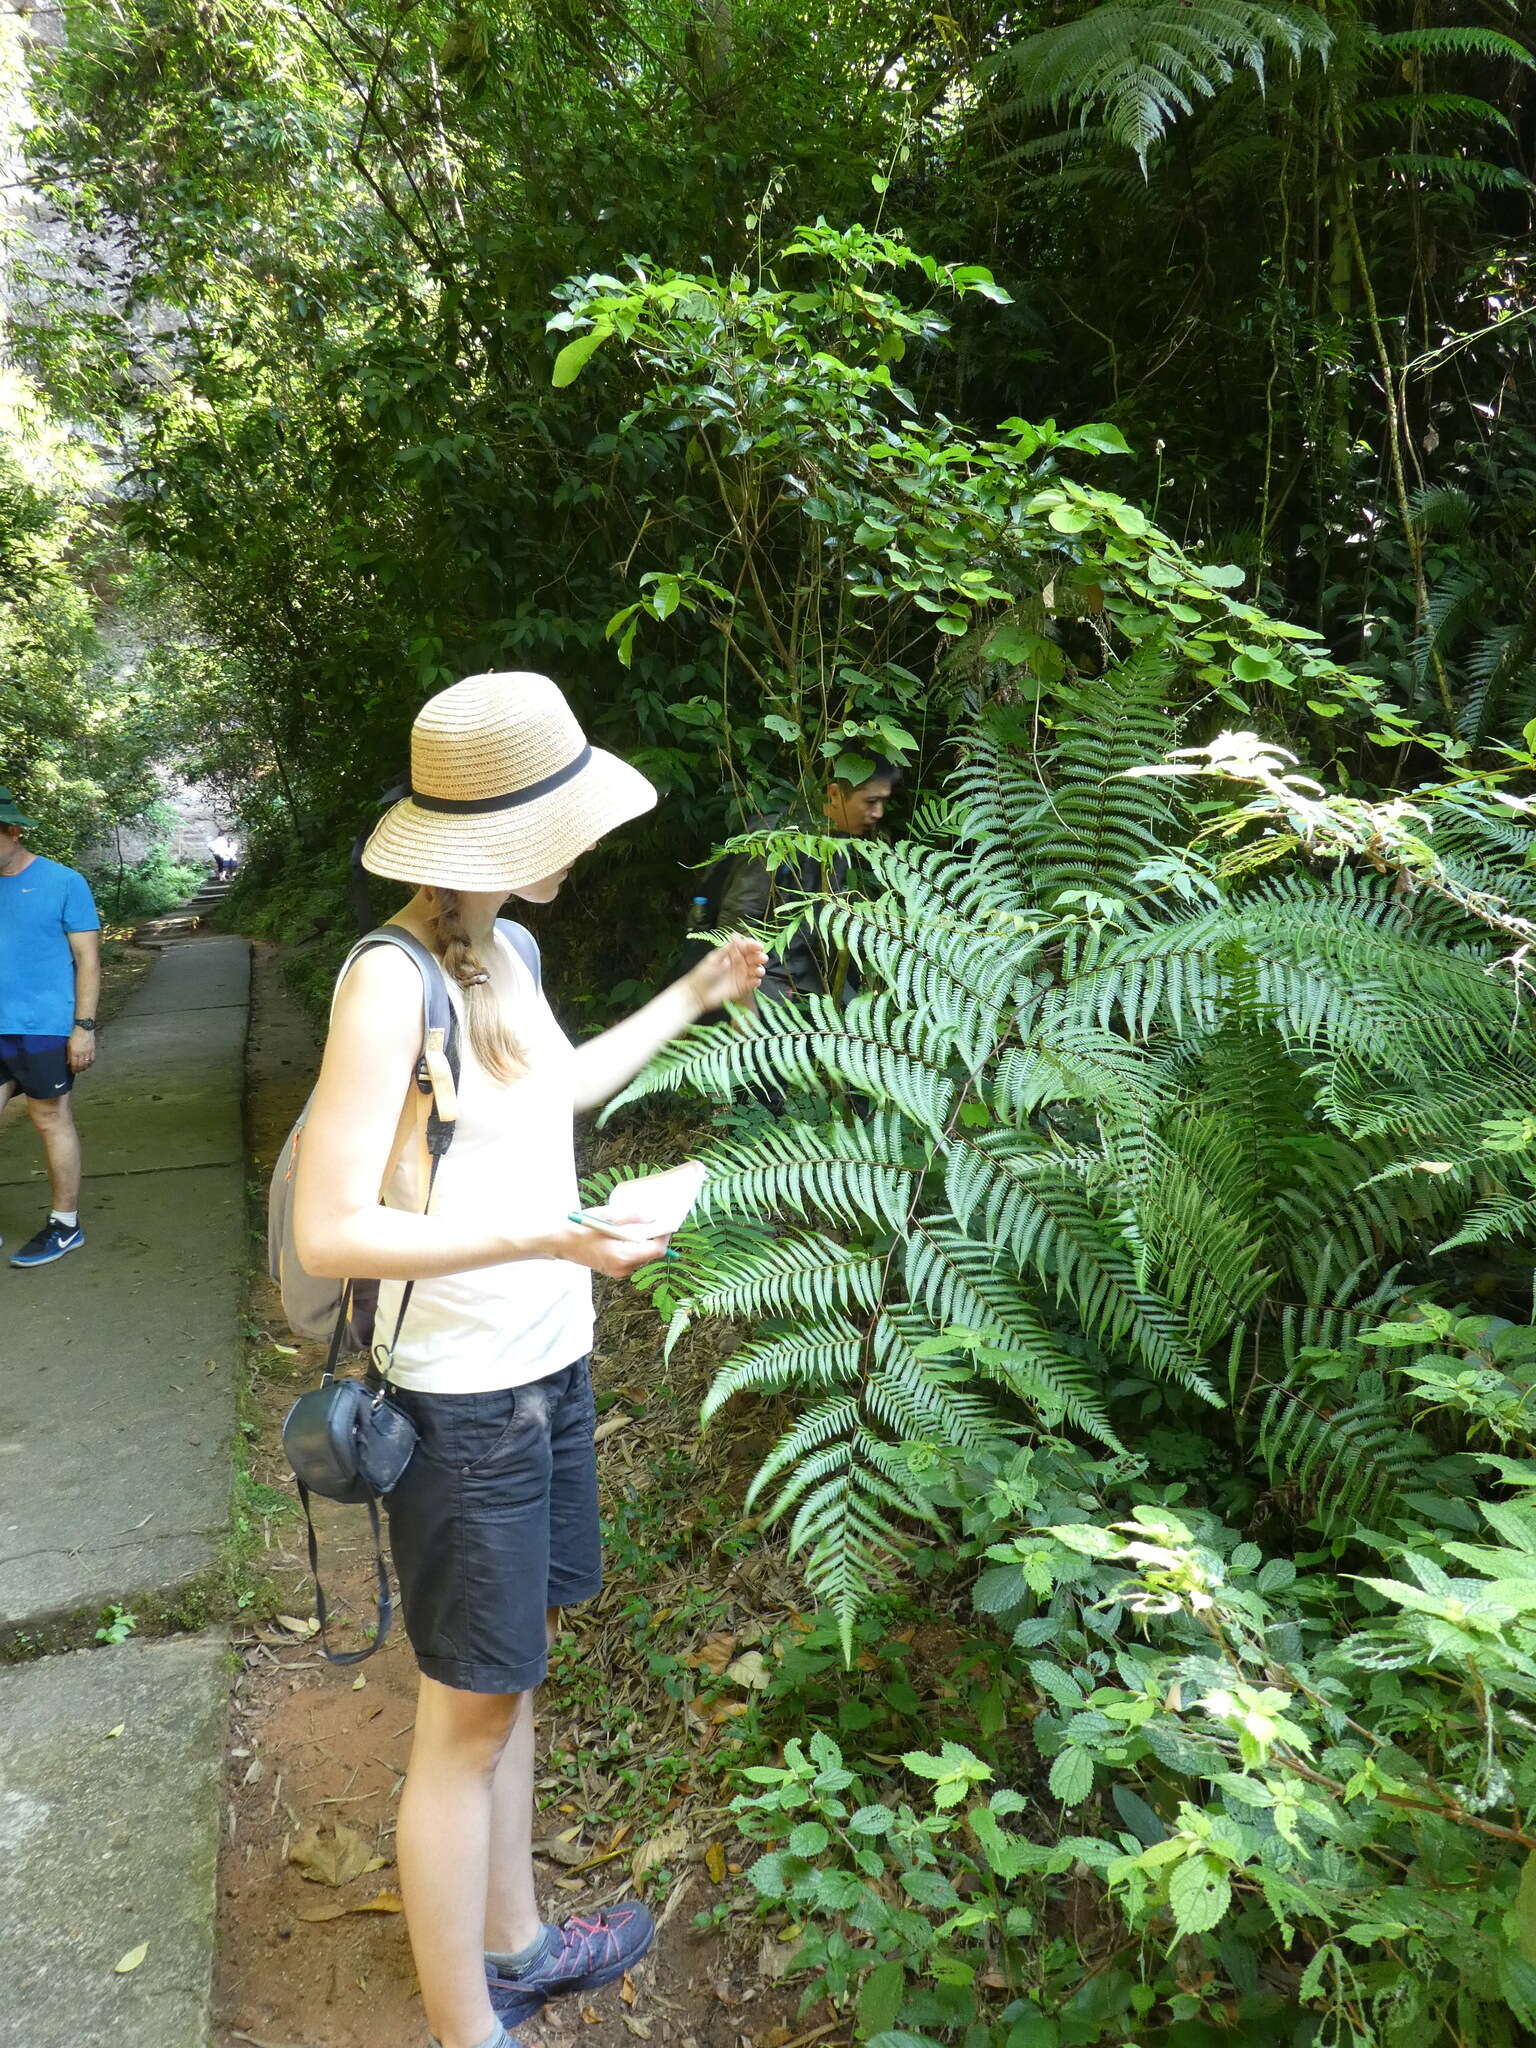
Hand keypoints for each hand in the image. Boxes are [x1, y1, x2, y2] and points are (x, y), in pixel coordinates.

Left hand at [67, 1027, 95, 1073]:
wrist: (84, 1029)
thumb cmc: (74, 1036)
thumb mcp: (68, 1045)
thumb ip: (68, 1054)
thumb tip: (68, 1062)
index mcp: (74, 1052)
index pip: (74, 1064)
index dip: (73, 1069)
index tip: (72, 1071)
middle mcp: (82, 1053)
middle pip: (81, 1065)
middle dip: (79, 1070)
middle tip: (77, 1071)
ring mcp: (88, 1052)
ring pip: (87, 1063)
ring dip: (84, 1067)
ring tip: (82, 1069)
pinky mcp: (93, 1050)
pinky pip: (92, 1059)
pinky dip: (90, 1063)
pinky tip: (88, 1064)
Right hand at [541, 1218, 671, 1279]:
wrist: (558, 1242)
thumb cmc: (581, 1228)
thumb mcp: (608, 1216)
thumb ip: (632, 1217)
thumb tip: (653, 1217)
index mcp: (623, 1256)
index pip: (656, 1250)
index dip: (664, 1236)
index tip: (666, 1222)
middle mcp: (623, 1268)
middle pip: (650, 1254)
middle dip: (653, 1237)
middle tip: (652, 1219)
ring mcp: (618, 1271)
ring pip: (641, 1256)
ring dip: (642, 1241)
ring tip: (634, 1224)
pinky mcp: (613, 1269)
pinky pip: (631, 1258)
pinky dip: (632, 1246)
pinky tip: (623, 1233)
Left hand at [684, 935, 767, 1014]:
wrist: (698, 994)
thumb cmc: (703, 974)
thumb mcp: (714, 959)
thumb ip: (727, 949)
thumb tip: (736, 936)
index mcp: (732, 954)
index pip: (746, 947)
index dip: (753, 945)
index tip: (758, 946)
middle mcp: (739, 963)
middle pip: (754, 957)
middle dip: (759, 957)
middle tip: (762, 958)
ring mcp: (742, 975)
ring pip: (756, 970)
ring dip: (759, 969)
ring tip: (758, 971)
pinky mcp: (743, 987)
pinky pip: (753, 983)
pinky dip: (756, 981)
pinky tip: (755, 980)